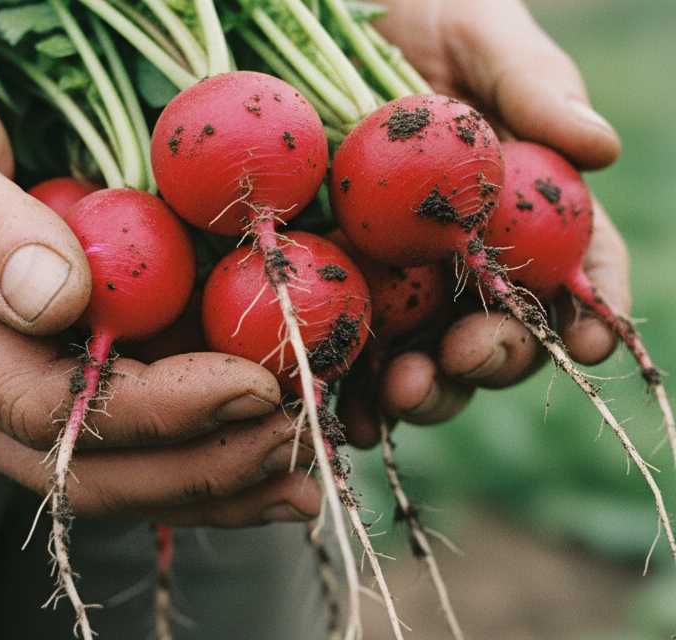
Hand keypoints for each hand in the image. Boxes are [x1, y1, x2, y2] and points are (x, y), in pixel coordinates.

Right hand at [0, 39, 320, 524]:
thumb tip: (57, 300)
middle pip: (90, 467)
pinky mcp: (42, 382)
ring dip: (210, 484)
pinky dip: (195, 456)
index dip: (160, 410)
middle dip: (201, 466)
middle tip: (294, 445)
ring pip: (111, 474)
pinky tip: (258, 463)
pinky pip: (121, 441)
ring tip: (295, 483)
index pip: (52, 408)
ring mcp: (2, 397)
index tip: (253, 388)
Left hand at [340, 0, 629, 442]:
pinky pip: (355, 350)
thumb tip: (601, 146)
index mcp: (527, 204)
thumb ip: (533, 84)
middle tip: (462, 358)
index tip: (591, 338)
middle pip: (502, 330)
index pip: (578, 264)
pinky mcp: (343, 285)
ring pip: (429, 356)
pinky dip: (354, 390)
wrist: (324, 24)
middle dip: (490, 359)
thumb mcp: (480, 34)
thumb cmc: (424, 18)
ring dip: (424, 389)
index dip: (593, 307)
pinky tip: (344, 412)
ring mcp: (407, 278)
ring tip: (398, 395)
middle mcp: (472, 256)